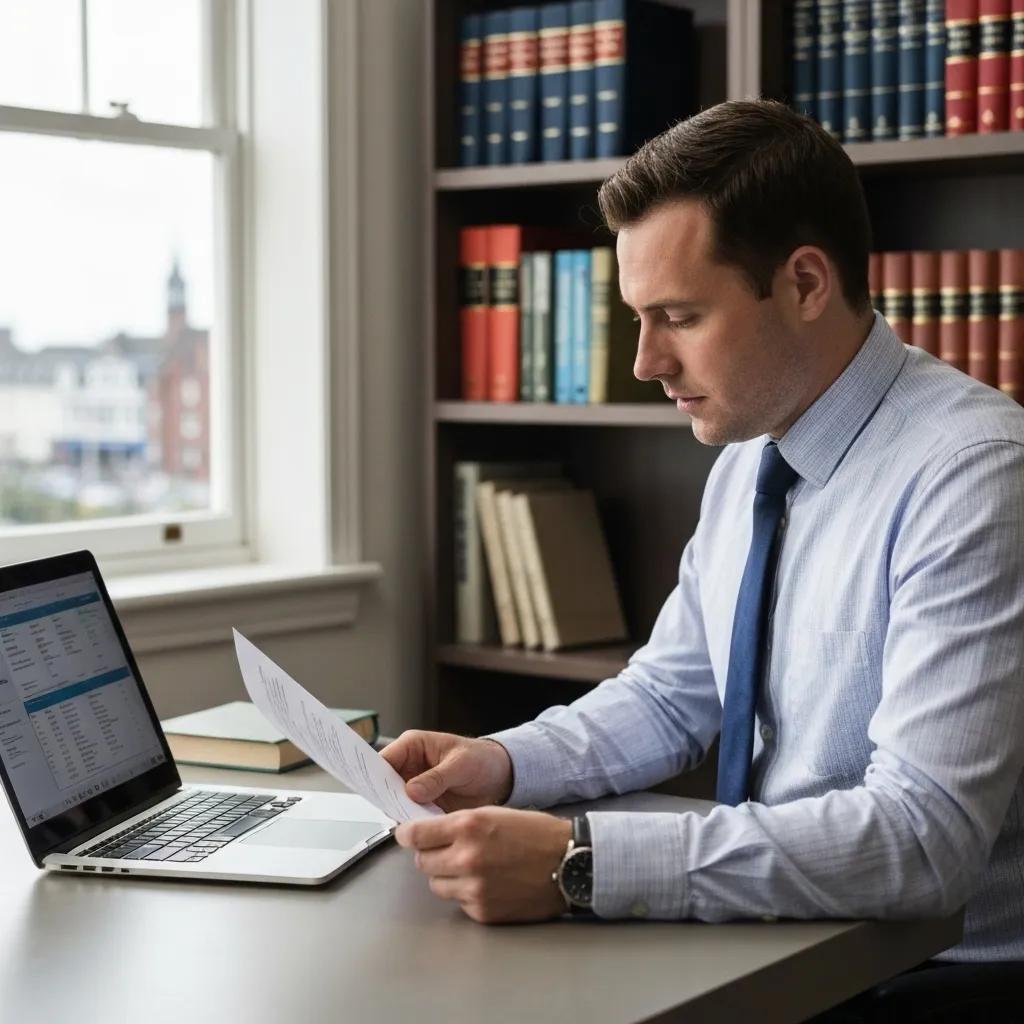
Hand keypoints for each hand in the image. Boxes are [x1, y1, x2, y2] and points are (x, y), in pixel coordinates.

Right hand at [379, 730, 513, 811]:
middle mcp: (408, 767)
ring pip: (395, 803)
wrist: (498, 777)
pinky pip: (410, 816)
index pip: (383, 760)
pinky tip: (422, 828)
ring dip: (401, 813)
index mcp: (412, 746)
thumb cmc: (481, 759)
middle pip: (385, 785)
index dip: (374, 776)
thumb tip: (411, 791)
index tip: (374, 791)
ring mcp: (414, 788)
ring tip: (412, 821)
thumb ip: (437, 777)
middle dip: (387, 799)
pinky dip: (414, 823)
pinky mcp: (422, 805)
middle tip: (394, 811)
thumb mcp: (461, 764)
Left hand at [396, 806, 572, 923]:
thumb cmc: (536, 834)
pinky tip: (488, 882)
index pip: (416, 835)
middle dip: (431, 854)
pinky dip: (466, 892)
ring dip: (446, 875)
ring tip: (472, 866)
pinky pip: (458, 901)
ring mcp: (473, 888)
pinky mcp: (482, 911)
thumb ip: (458, 824)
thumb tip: (425, 834)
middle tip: (448, 849)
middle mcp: (467, 857)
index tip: (406, 835)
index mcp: (469, 826)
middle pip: (422, 861)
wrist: (569, 863)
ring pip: (436, 884)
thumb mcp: (494, 813)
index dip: (408, 834)